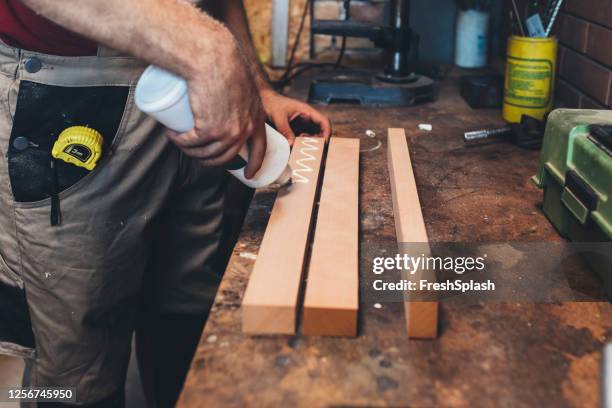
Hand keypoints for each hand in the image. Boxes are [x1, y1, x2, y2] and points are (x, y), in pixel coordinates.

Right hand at [167, 32, 265, 178]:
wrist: (214, 56)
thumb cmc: (225, 63)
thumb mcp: (242, 83)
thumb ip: (239, 95)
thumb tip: (227, 105)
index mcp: (256, 118)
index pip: (260, 149)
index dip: (255, 164)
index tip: (249, 175)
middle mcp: (244, 128)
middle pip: (226, 156)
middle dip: (209, 160)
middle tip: (195, 151)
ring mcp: (227, 131)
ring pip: (206, 152)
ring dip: (190, 151)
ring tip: (180, 139)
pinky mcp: (209, 128)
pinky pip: (192, 143)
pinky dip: (180, 142)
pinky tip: (174, 137)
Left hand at [259, 89, 331, 144]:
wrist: (262, 101)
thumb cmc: (271, 103)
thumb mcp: (278, 116)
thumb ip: (285, 130)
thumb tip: (292, 144)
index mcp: (307, 111)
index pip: (324, 121)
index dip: (327, 132)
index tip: (324, 143)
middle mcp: (307, 119)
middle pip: (320, 132)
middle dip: (318, 142)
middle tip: (309, 149)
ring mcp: (302, 126)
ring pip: (312, 138)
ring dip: (309, 145)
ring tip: (298, 146)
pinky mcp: (295, 132)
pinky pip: (302, 140)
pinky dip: (300, 146)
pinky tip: (293, 147)